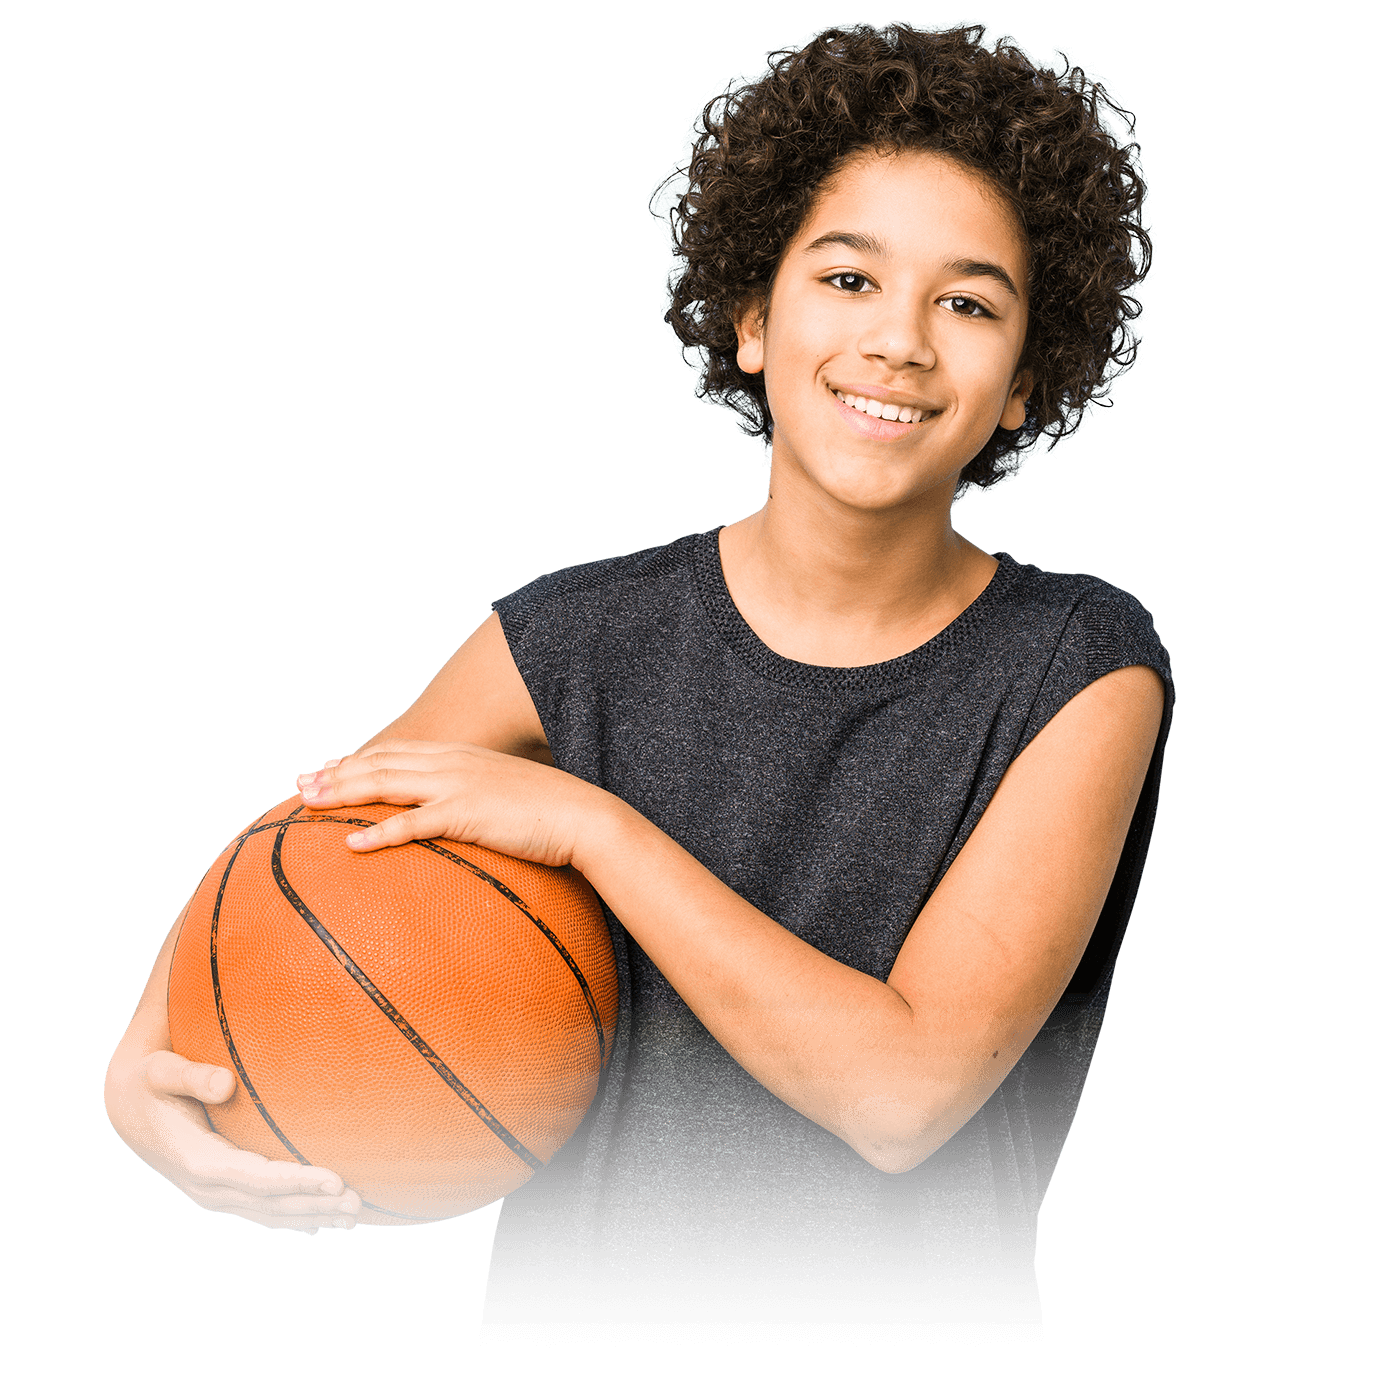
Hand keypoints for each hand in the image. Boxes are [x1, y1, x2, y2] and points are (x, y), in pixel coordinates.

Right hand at [105, 1050, 361, 1231]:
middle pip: (270, 1203)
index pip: (257, 1178)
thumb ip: (194, 1076)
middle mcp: (207, 1187)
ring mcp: (213, 1195)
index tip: (335, 1180)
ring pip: (269, 1213)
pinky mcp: (220, 1192)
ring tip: (353, 1218)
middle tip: (359, 1201)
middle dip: (316, 1204)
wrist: (128, 1108)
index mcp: (197, 1160)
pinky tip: (321, 1224)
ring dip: (312, 1216)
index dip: (296, 1182)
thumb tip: (225, 1083)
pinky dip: (292, 1219)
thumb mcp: (163, 1072)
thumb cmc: (152, 1082)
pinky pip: (260, 1211)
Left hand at [295, 739, 614, 868]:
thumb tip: (467, 816)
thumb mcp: (508, 796)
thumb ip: (480, 798)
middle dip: (336, 772)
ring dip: (343, 792)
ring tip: (308, 804)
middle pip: (381, 762)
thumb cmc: (551, 814)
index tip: (328, 766)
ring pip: (385, 784)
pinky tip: (350, 844)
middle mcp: (452, 763)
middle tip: (300, 785)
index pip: (398, 751)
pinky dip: (378, 833)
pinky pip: (412, 824)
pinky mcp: (466, 814)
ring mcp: (457, 786)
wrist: (584, 816)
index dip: (358, 757)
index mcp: (461, 757)